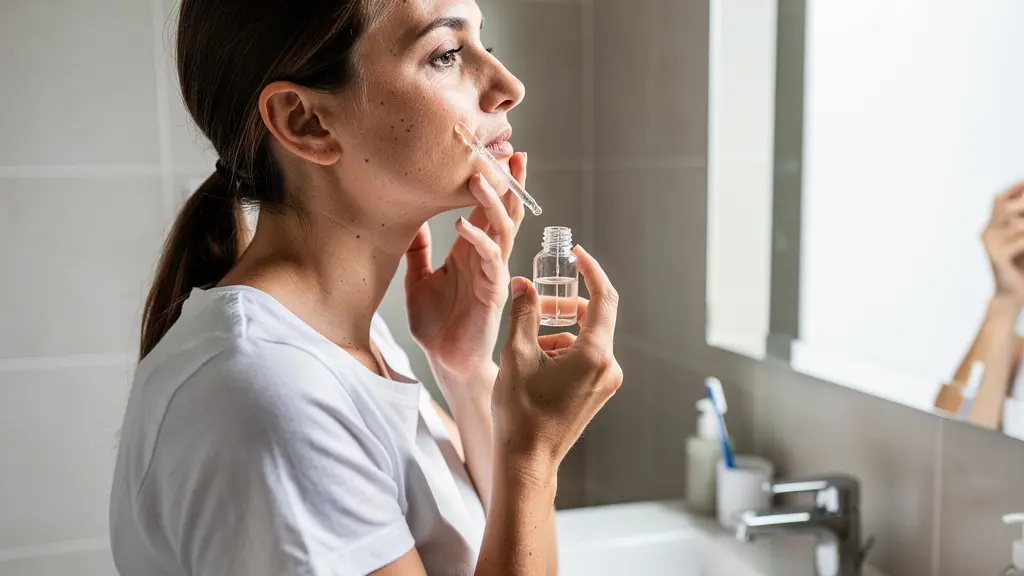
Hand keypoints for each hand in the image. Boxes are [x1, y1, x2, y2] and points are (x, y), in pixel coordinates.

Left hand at [405, 153, 526, 389]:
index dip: (492, 181)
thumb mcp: (418, 279)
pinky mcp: (493, 291)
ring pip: (502, 228)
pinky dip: (479, 240)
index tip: (492, 152)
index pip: (487, 208)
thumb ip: (418, 251)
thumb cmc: (436, 323)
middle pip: (504, 210)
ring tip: (478, 177)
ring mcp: (493, 272)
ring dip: (493, 202)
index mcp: (470, 249)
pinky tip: (464, 226)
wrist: (443, 359)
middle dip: (508, 181)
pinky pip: (491, 260)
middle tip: (508, 151)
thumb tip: (410, 220)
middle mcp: (486, 256)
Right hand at [493, 246, 622, 477]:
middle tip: (535, 303)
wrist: (527, 461)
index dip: (591, 271)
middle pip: (593, 317)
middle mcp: (608, 366)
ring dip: (557, 331)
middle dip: (563, 306)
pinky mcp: (597, 392)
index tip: (577, 255)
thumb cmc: (521, 413)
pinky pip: (584, 357)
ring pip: (585, 338)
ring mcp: (605, 382)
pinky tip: (535, 363)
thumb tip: (523, 283)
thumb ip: (523, 313)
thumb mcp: (516, 355)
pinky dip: (562, 350)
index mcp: (595, 354)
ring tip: (526, 345)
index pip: (603, 297)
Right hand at [983, 181, 1023, 301]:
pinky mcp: (997, 257)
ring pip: (1018, 224)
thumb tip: (1022, 214)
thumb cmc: (1021, 266)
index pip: (1000, 199)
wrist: (1013, 295)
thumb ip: (1020, 223)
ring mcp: (990, 244)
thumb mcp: (1022, 239)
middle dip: (1023, 203)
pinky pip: (1020, 241)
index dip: (1015, 187)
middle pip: (1004, 205)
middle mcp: (988, 233)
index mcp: (993, 227)